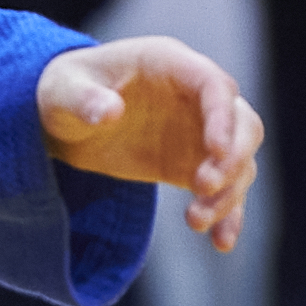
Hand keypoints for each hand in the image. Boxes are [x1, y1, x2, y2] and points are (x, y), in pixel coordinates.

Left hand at [36, 35, 263, 249]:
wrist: (63, 119)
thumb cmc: (64, 91)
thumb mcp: (62, 91)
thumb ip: (83, 100)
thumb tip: (110, 113)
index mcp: (169, 63)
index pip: (214, 85)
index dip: (222, 117)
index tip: (214, 151)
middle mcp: (195, 96)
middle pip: (243, 125)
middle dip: (232, 158)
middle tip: (202, 187)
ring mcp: (199, 132)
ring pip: (238, 162)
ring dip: (228, 193)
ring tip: (195, 221)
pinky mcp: (192, 165)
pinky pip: (222, 190)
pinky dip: (227, 215)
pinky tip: (221, 242)